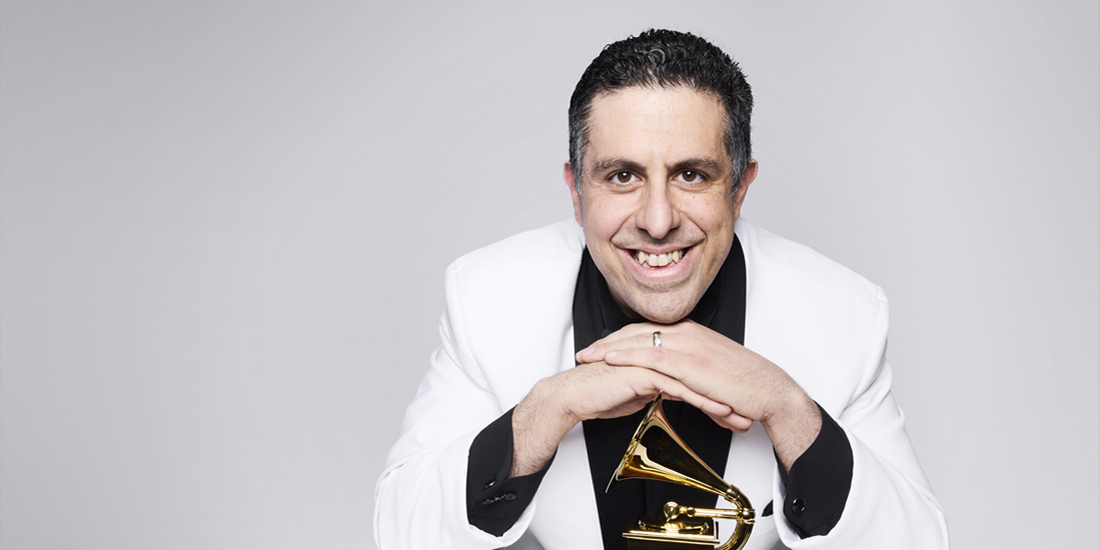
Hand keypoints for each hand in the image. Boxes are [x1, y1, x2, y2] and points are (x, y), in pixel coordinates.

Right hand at [509, 360, 731, 477]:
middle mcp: (658, 353)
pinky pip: (681, 387)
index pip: (695, 370)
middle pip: (701, 373)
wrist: (575, 395)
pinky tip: (721, 410)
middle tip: (747, 410)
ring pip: (696, 379)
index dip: (716, 388)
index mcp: (657, 354)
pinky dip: (704, 400)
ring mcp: (653, 361)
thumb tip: (674, 391)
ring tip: (741, 414)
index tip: (736, 404)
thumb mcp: (639, 390)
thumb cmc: (601, 393)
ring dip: (721, 399)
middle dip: (726, 393)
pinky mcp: (647, 373)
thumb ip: (659, 385)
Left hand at [575, 321, 821, 470]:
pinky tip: (610, 360)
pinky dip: (628, 355)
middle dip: (607, 342)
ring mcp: (688, 344)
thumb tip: (670, 384)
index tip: (601, 348)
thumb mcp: (709, 374)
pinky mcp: (690, 362)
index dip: (621, 339)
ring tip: (587, 356)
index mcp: (691, 333)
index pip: (647, 331)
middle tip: (585, 352)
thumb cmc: (744, 386)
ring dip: (609, 348)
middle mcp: (687, 333)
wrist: (769, 391)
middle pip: (636, 332)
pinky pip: (652, 355)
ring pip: (639, 340)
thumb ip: (687, 373)